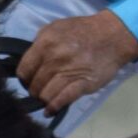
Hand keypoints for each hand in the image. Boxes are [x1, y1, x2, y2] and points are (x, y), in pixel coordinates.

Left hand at [15, 10, 137, 112]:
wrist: (112, 35)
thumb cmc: (82, 31)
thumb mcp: (56, 28)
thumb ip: (39, 43)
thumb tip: (29, 62)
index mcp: (46, 43)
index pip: (24, 70)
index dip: (24, 78)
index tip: (28, 80)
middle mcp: (55, 58)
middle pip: (34, 85)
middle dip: (34, 90)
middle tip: (39, 89)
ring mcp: (69, 72)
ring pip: (46, 95)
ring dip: (44, 99)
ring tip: (46, 98)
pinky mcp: (83, 84)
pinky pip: (62, 100)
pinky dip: (54, 108)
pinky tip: (50, 110)